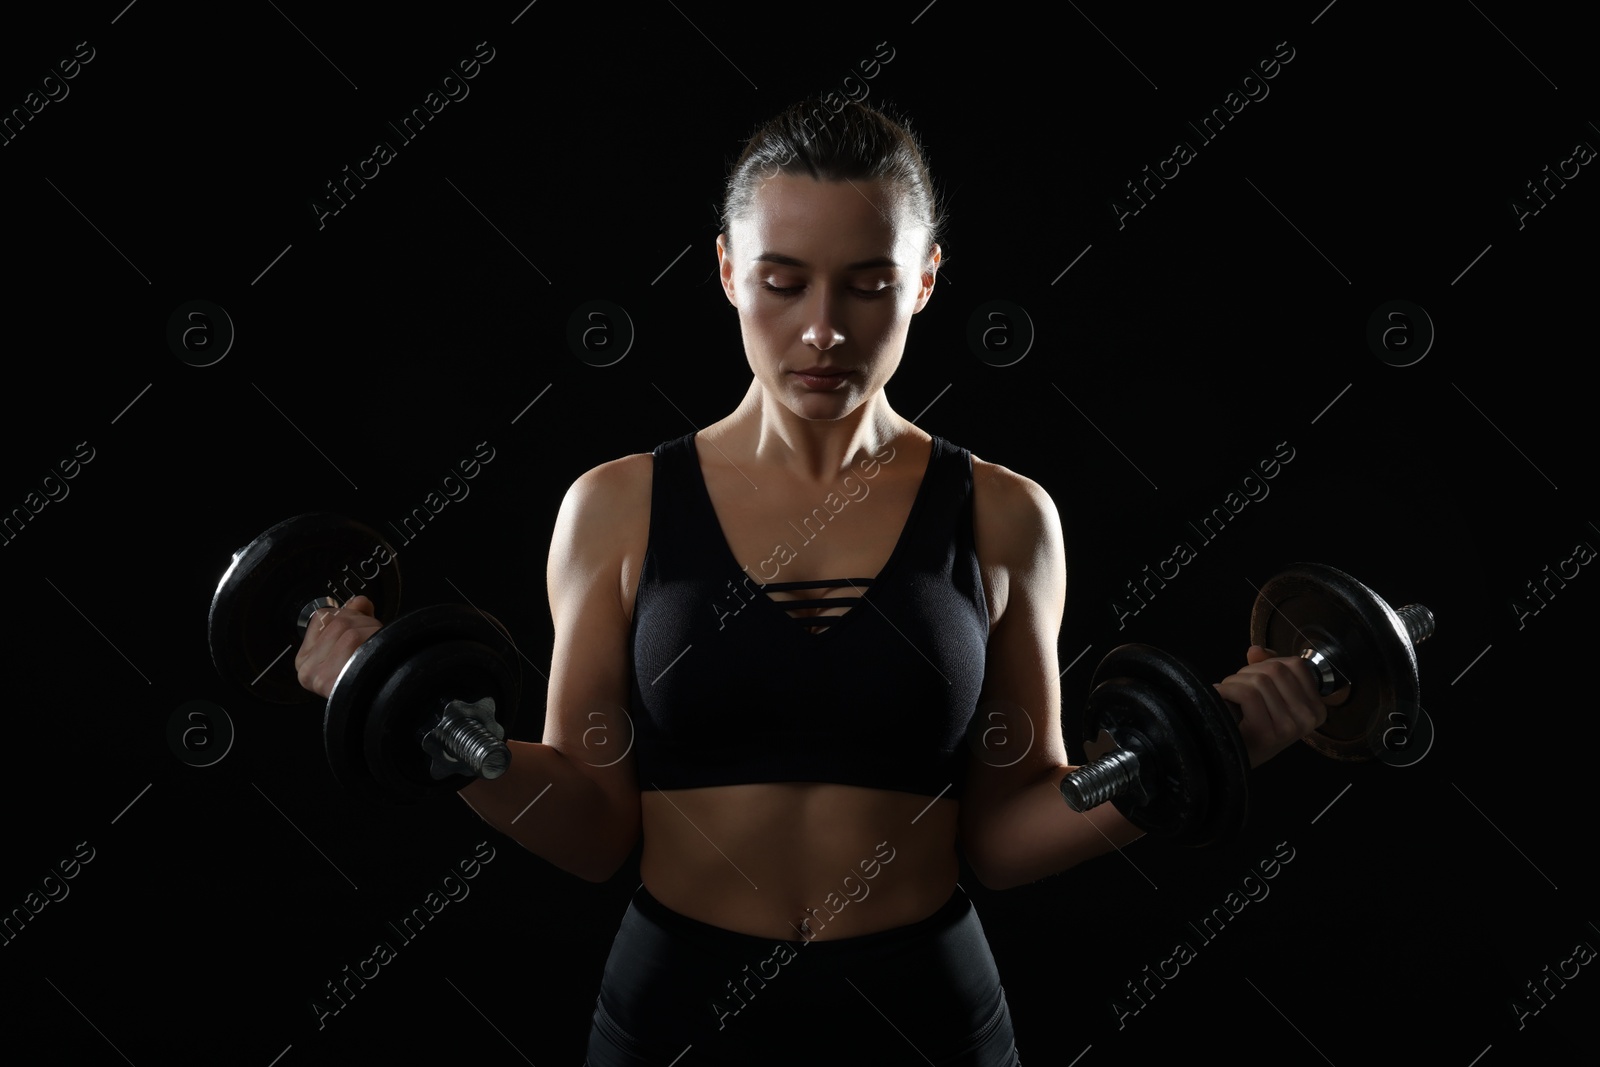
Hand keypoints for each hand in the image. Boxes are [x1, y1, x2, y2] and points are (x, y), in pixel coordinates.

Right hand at [294, 595, 382, 698]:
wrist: (383, 706)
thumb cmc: (369, 677)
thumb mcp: (354, 643)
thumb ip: (353, 618)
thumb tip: (358, 601)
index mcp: (305, 659)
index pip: (322, 617)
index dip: (349, 614)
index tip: (360, 625)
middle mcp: (306, 668)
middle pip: (338, 621)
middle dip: (364, 623)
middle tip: (376, 639)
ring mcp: (316, 676)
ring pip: (349, 630)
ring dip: (373, 633)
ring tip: (378, 648)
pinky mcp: (330, 681)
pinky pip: (354, 640)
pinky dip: (374, 641)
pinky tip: (377, 654)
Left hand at [1215, 646, 1328, 768]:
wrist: (1234, 758)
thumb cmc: (1252, 726)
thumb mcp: (1268, 695)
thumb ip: (1267, 668)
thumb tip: (1256, 649)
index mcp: (1316, 707)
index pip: (1296, 664)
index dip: (1269, 663)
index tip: (1256, 677)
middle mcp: (1308, 717)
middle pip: (1276, 669)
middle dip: (1249, 671)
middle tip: (1237, 687)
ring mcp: (1290, 726)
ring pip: (1259, 679)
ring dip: (1235, 681)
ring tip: (1229, 695)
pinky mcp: (1268, 732)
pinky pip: (1246, 694)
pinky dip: (1227, 690)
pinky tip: (1222, 698)